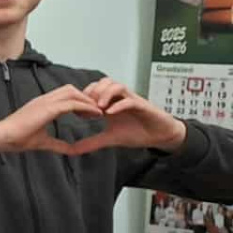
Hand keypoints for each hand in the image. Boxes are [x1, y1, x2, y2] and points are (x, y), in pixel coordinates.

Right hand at [0, 84, 103, 154]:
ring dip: (87, 100)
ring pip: (73, 92)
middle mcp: (44, 99)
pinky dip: (85, 107)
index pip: (64, 95)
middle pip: (70, 89)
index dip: (78, 101)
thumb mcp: (42, 142)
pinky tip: (93, 114)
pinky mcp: (48, 108)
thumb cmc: (17, 139)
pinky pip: (72, 103)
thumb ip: (58, 144)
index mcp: (41, 105)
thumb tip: (72, 151)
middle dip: (85, 97)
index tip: (89, 113)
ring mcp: (45, 102)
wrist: (3, 136)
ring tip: (97, 112)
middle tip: (96, 111)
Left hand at [54, 78, 188, 155]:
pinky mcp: (143, 106)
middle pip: (103, 82)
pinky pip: (130, 100)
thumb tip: (72, 150)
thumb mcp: (110, 138)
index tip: (73, 110)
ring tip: (97, 108)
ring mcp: (132, 100)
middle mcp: (120, 98)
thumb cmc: (137, 132)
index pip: (93, 89)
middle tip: (85, 106)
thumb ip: (92, 142)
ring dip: (104, 94)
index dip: (82, 97)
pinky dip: (119, 104)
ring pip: (116, 85)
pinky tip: (110, 113)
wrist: (160, 135)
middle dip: (92, 92)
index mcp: (110, 103)